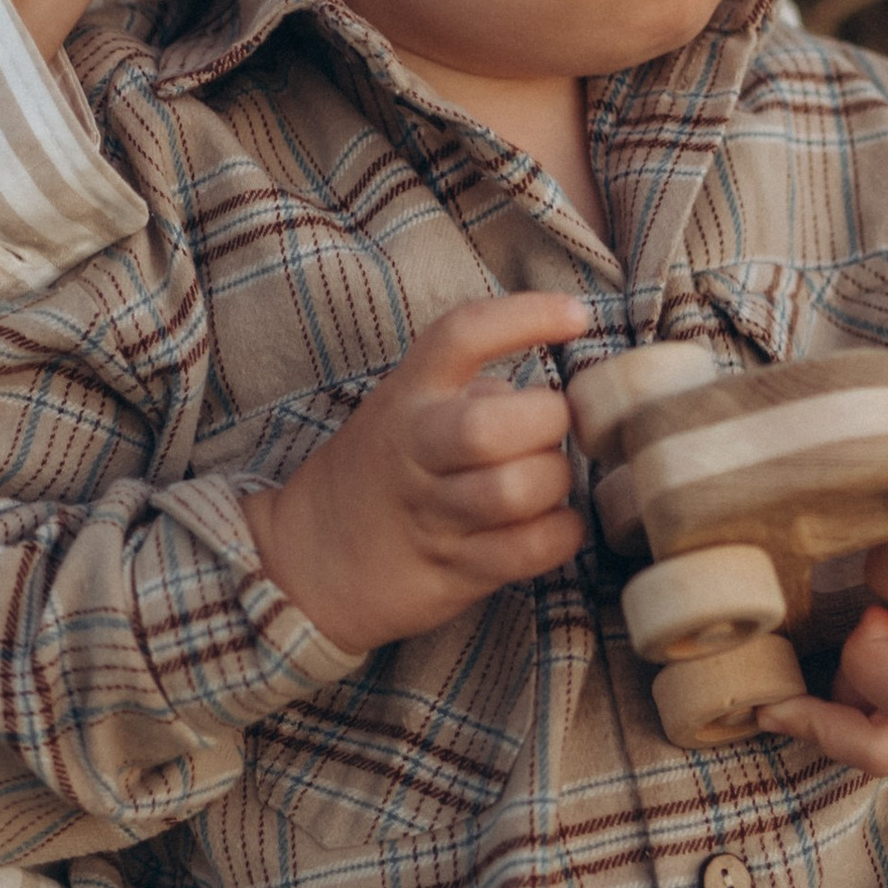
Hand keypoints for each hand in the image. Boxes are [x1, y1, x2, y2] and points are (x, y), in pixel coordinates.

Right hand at [244, 295, 590, 654]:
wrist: (311, 558)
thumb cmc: (385, 470)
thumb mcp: (410, 408)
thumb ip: (476, 392)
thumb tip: (562, 393)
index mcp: (409, 394)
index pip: (462, 336)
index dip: (524, 318)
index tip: (576, 315)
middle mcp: (416, 449)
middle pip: (489, 427)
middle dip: (548, 420)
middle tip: (553, 427)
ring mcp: (431, 515)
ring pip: (515, 491)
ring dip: (554, 481)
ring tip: (548, 480)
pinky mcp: (453, 571)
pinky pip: (531, 550)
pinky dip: (562, 532)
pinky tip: (554, 523)